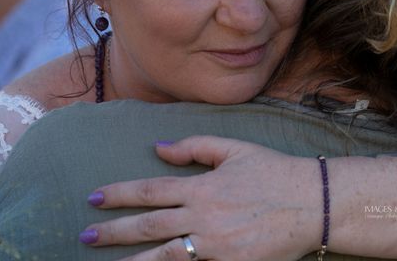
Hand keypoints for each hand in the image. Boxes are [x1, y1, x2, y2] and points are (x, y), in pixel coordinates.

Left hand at [82, 136, 322, 260]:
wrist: (311, 202)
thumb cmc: (271, 171)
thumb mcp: (231, 148)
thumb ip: (193, 146)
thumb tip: (159, 147)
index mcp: (200, 187)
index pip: (149, 190)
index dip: (119, 194)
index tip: (94, 198)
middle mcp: (202, 217)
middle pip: (148, 226)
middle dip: (113, 232)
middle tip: (85, 237)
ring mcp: (216, 246)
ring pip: (165, 257)